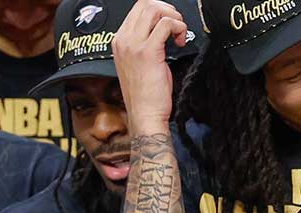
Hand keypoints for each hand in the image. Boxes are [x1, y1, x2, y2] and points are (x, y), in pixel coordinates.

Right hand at [111, 0, 188, 132]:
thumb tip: (162, 30)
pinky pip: (166, 25)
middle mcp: (123, 39)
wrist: (144, 113)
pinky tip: (180, 42)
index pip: (138, 8)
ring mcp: (133, 44)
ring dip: (174, 17)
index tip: (171, 23)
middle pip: (145, 4)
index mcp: (120, 40)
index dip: (159, 9)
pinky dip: (178, 28)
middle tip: (177, 25)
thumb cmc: (145, 93)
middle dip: (168, 9)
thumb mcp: (140, 63)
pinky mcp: (148, 52)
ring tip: (179, 34)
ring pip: (155, 10)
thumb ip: (146, 43)